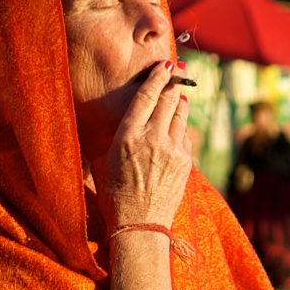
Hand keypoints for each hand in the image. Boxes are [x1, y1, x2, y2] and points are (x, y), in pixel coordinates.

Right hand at [106, 59, 191, 232]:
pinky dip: (182, 127)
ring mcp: (172, 149)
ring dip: (181, 101)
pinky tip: (178, 125)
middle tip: (180, 69)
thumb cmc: (114, 195)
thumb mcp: (103, 161)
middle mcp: (152, 137)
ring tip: (181, 92)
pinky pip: (186, 135)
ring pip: (181, 114)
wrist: (139, 225)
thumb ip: (114, 137)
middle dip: (175, 81)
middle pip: (169, 99)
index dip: (158, 76)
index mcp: (128, 135)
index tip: (165, 64)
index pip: (147, 96)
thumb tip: (122, 124)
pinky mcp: (185, 161)